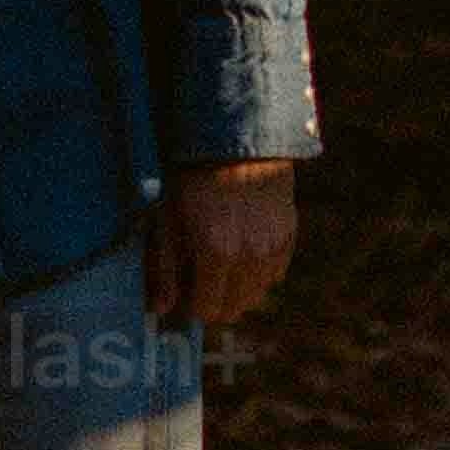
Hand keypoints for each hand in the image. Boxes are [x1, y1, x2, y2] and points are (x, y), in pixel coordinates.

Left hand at [144, 159, 300, 331]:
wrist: (239, 140)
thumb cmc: (194, 177)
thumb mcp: (168, 217)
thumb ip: (165, 266)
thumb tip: (160, 309)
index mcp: (216, 252)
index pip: (208, 309)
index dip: (192, 305)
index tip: (183, 290)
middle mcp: (250, 256)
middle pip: (234, 308)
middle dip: (214, 301)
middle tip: (198, 278)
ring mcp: (273, 248)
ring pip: (256, 294)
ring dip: (236, 289)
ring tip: (219, 262)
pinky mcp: (288, 237)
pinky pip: (274, 274)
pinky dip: (257, 272)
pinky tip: (242, 250)